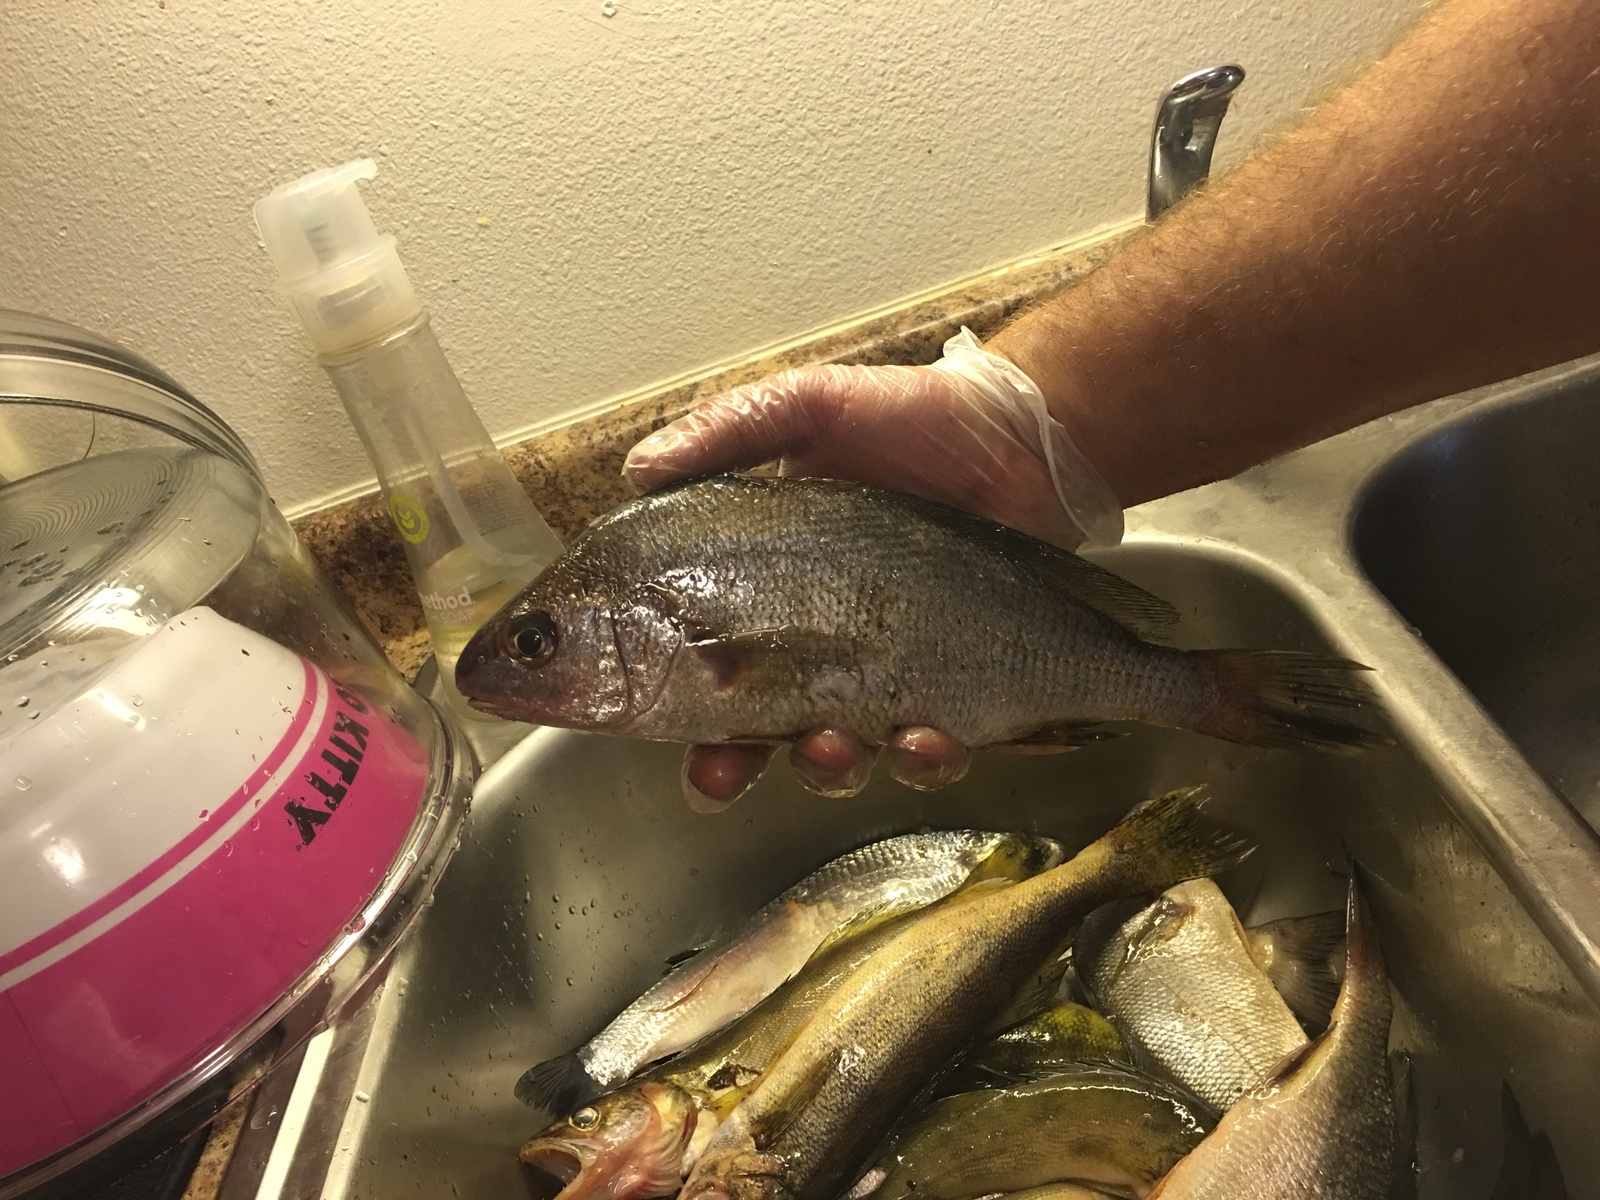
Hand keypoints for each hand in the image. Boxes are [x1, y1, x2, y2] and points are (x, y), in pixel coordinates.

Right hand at [626, 328, 1121, 811]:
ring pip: (841, 758)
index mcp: (763, 592)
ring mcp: (887, 675)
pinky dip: (926, 760)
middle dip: (730, 767)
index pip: (696, 663)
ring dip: (827, 768)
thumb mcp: (808, 407)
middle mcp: (817, 647)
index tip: (633, 724)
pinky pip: (935, 752)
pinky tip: (928, 738)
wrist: (1019, 433)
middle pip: (752, 734)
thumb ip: (725, 433)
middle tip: (723, 771)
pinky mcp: (959, 692)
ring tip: (834, 746)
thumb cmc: (909, 419)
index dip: (661, 705)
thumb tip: (637, 469)